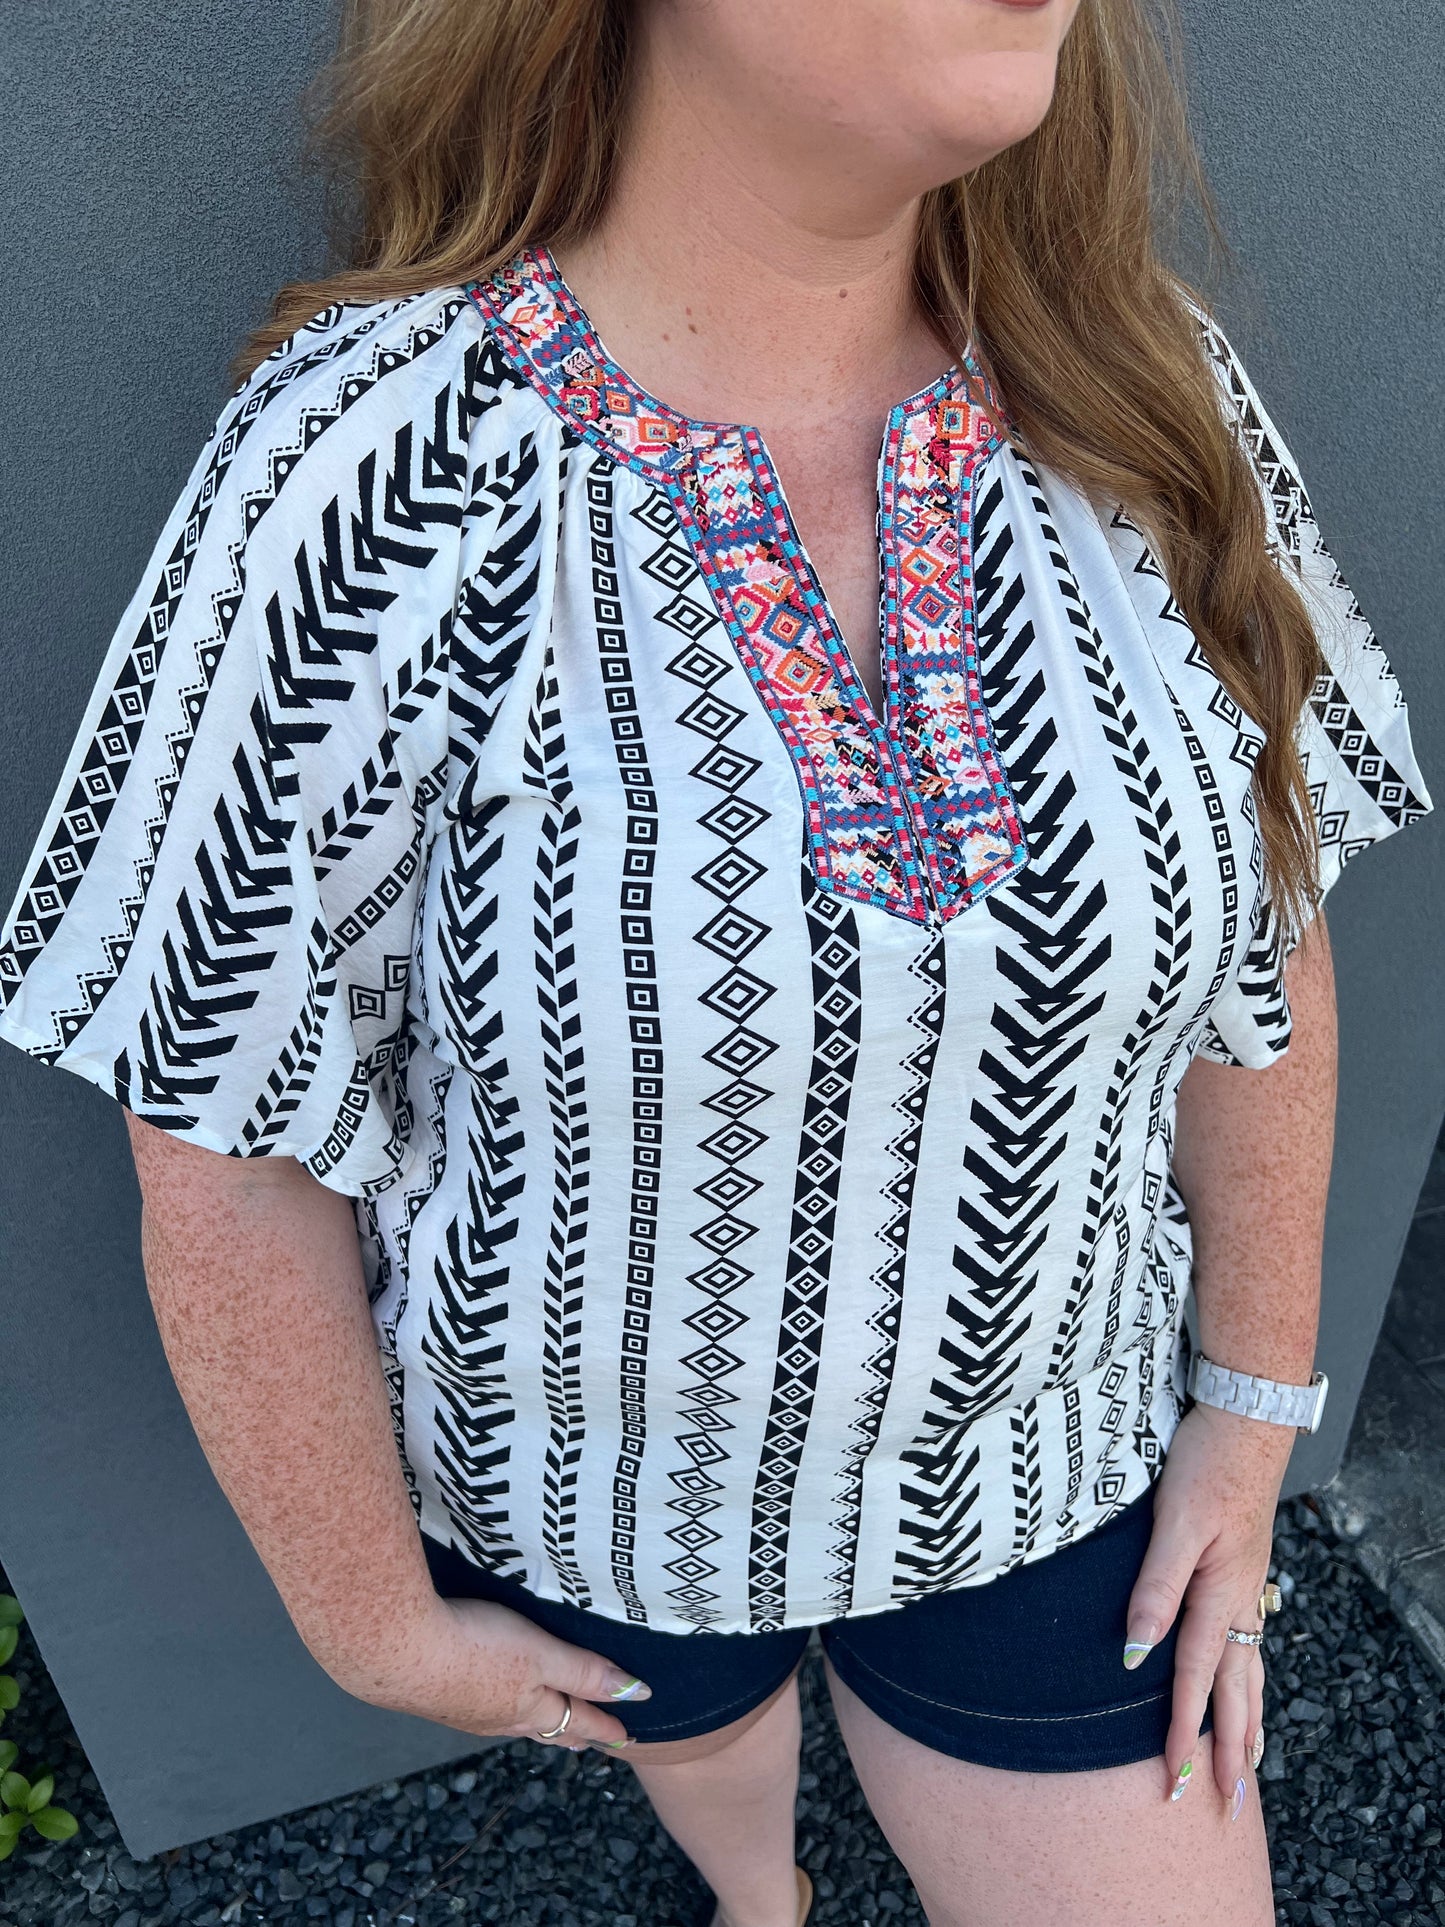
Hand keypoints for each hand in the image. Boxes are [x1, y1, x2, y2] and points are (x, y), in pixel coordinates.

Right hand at [327, 1592, 650, 1751]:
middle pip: (547, 1726)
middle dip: (573, 1730)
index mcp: (530, 1707)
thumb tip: (637, 1694)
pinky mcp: (438, 1695)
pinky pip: (482, 1709)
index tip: (628, 1736)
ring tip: (548, 1724)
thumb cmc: (472, 1646)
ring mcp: (466, 1710)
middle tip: (591, 1741)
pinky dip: (500, 1710)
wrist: (394, 1649)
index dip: (606, 1725)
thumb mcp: (540, 1654)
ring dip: (536, 1723)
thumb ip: (584, 1671)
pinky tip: (489, 1701)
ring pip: (512, 1720)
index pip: (579, 1719)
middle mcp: (499, 1716)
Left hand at [1123, 1399, 1294, 1813]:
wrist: (1246, 1420)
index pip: (1194, 1677)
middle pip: (1235, 1689)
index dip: (1181, 1730)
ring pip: (1250, 1669)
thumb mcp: (1174, 1522)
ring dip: (1248, 1722)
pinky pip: (1252, 1643)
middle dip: (1230, 1750)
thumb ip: (1155, 1587)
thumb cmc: (1207, 1464)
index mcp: (1218, 1593)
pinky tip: (1248, 1685)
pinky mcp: (1244, 1570)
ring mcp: (1247, 1586)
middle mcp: (1240, 1599)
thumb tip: (1136, 1652)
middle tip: (1229, 1806)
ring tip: (1250, 1767)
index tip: (1174, 1779)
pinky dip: (1252, 1679)